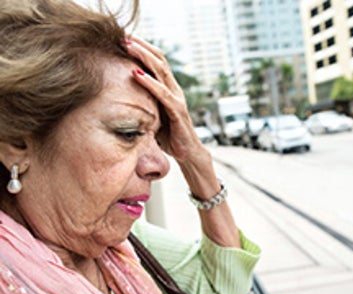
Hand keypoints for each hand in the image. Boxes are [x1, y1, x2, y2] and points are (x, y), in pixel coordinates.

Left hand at [126, 37, 203, 161]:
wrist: (188, 153)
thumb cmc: (169, 135)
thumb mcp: (153, 114)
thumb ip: (143, 103)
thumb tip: (119, 98)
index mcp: (168, 88)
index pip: (156, 61)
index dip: (141, 47)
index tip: (122, 38)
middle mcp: (174, 89)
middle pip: (158, 60)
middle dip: (140, 46)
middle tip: (122, 35)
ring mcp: (177, 99)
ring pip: (161, 71)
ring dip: (143, 57)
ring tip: (127, 46)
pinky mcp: (177, 111)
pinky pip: (163, 94)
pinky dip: (149, 83)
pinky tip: (136, 75)